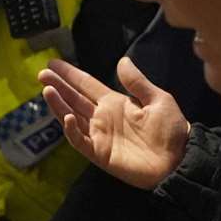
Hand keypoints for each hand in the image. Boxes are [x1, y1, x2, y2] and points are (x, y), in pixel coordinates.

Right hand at [39, 56, 188, 189]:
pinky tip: (66, 118)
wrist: (179, 160)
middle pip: (74, 99)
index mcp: (115, 103)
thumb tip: (122, 60)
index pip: (87, 85)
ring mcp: (99, 136)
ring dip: (59, 105)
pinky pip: (80, 141)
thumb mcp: (158, 100)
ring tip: (47, 90)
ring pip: (72, 117)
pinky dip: (71, 131)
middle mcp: (102, 117)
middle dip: (58, 86)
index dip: (71, 74)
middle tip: (42, 73)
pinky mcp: (100, 154)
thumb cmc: (171, 130)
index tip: (53, 63)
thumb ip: (137, 82)